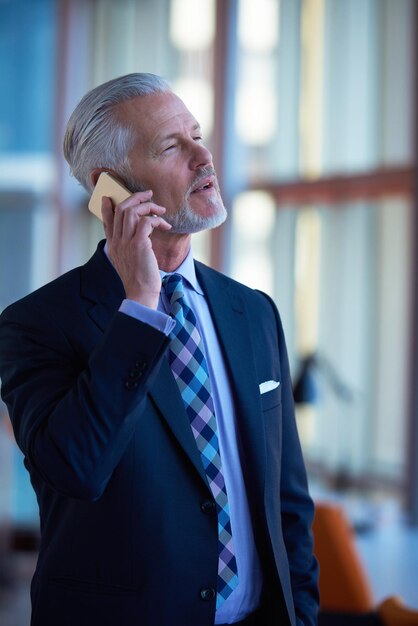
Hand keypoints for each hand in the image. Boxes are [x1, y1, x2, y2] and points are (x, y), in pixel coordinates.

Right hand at [101, 190, 170, 308]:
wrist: (141, 293)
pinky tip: (165, 225)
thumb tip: (141, 234)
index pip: (106, 220)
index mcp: (113, 245)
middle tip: (148, 195)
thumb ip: (129, 246)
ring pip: (132, 211)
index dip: (107, 207)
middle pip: (120, 209)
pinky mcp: (139, 244)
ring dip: (148, 206)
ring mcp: (126, 242)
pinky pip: (146, 222)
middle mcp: (117, 241)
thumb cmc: (139, 279)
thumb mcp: (128, 261)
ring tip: (160, 210)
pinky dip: (156, 219)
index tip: (108, 197)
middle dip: (135, 198)